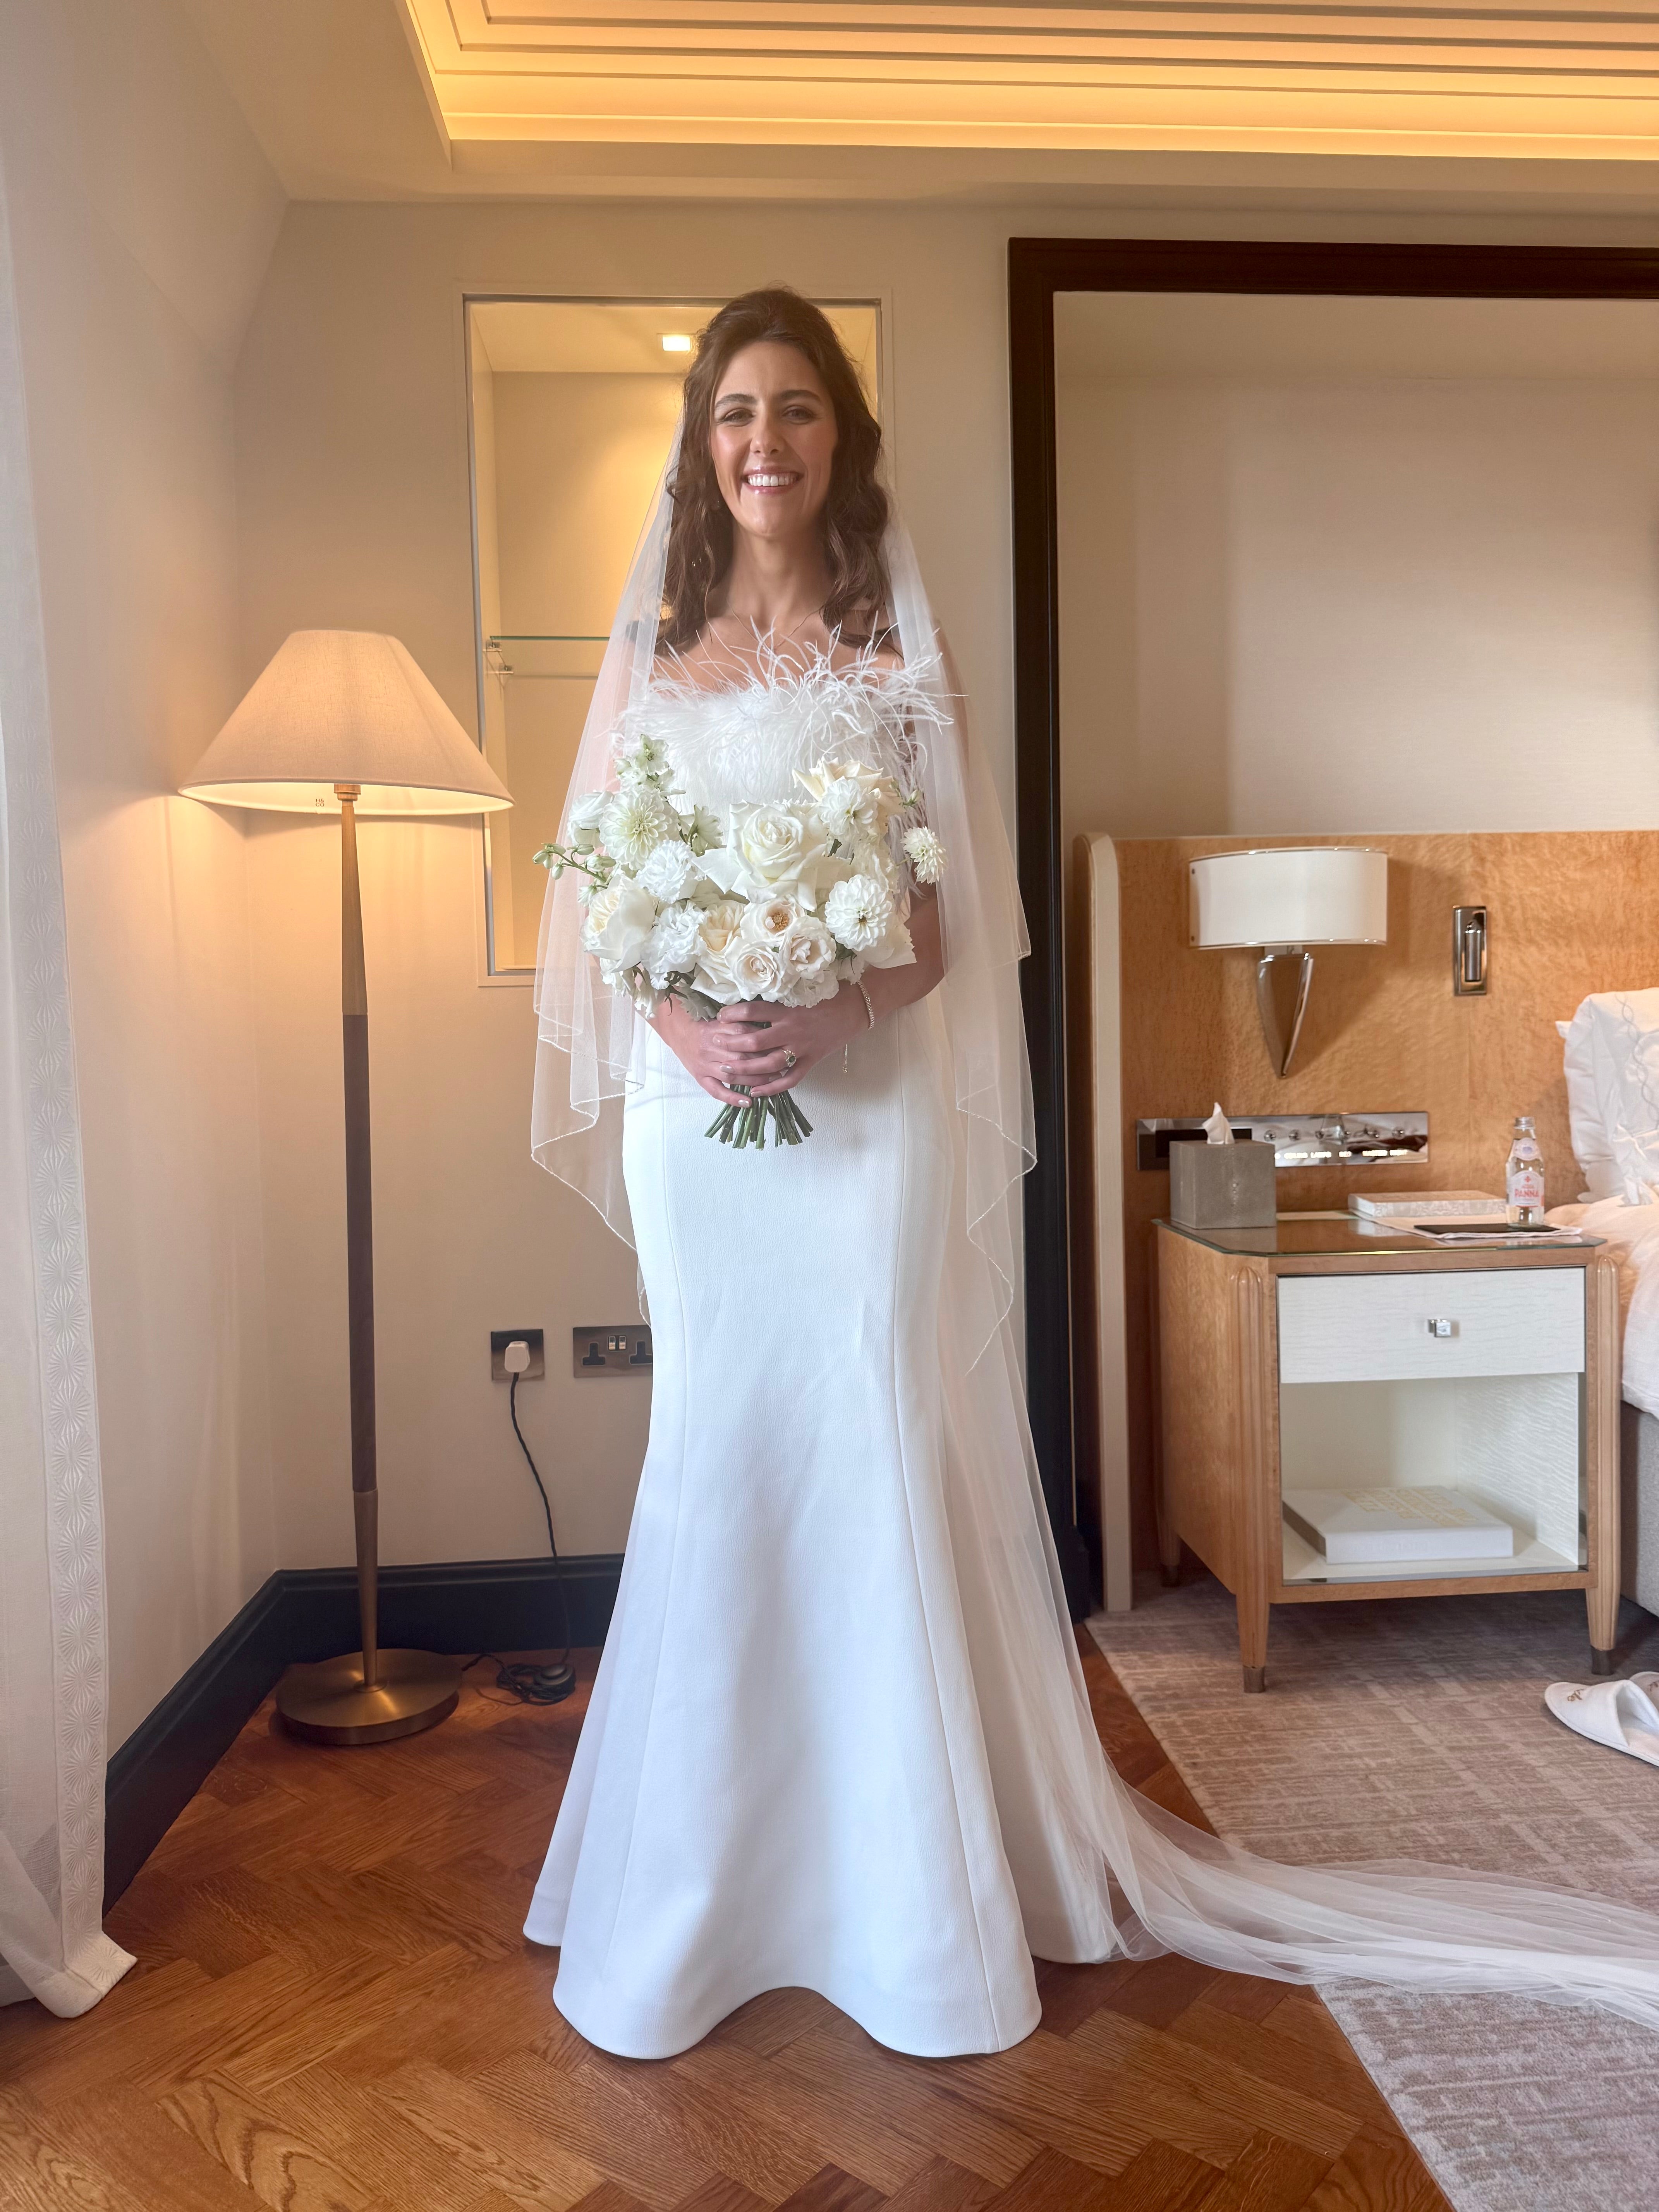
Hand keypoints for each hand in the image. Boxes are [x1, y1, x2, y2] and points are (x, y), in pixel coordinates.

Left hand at [654, 988, 865, 1103]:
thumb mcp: (800, 990)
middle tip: (715, 1043)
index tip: (720, 1016)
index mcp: (787, 1009)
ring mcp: (802, 1048)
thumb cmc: (828, 994)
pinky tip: (755, 1093)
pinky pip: (789, 1079)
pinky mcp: (811, 1061)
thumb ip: (778, 996)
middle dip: (731, 1044)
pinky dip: (772, 1088)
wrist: (857, 1008)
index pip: (753, 1011)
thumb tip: (751, 993)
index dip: (733, 1014)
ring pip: (768, 1065)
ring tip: (726, 1069)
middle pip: (755, 1042)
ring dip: (745, 1069)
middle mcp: (792, 1030)